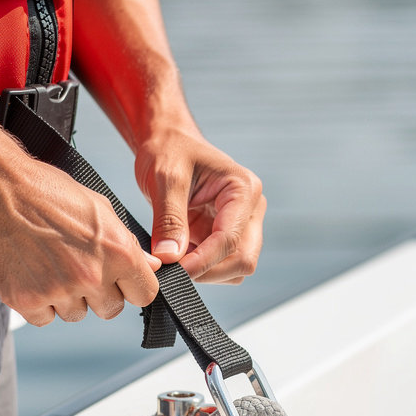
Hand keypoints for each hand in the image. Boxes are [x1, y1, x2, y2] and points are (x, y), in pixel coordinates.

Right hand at [0, 148, 161, 326]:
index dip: (133, 288)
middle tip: (76, 267)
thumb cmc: (45, 191)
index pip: (144, 294)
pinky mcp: (26, 300)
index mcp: (118, 252)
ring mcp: (59, 291)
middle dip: (98, 294)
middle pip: (110, 309)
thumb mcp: (98, 208)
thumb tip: (151, 266)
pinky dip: (37, 303)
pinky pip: (44, 318)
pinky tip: (30, 274)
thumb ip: (126, 242)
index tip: (121, 282)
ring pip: (76, 314)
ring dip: (66, 298)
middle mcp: (92, 275)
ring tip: (48, 265)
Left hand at [135, 127, 265, 283]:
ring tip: (172, 259)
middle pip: (243, 260)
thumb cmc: (170, 150)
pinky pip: (219, 265)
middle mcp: (249, 210)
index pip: (231, 239)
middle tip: (173, 272)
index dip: (203, 261)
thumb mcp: (165, 178)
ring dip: (205, 273)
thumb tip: (170, 257)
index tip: (174, 270)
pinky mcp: (224, 236)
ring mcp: (240, 226)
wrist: (168, 142)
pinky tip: (177, 256)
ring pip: (234, 269)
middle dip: (209, 271)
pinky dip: (199, 269)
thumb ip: (169, 218)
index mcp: (243, 190)